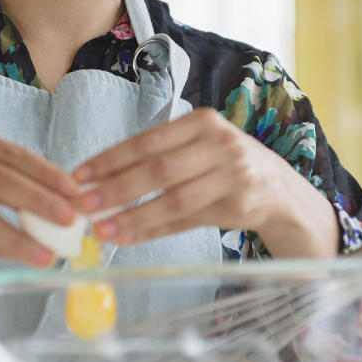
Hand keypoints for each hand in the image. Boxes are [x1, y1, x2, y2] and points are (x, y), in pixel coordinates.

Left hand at [71, 108, 340, 257]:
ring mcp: (233, 175)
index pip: (147, 141)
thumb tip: (99, 183)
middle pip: (158, 169)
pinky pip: (187, 221)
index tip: (79, 176)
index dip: (110, 159)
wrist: (282, 191)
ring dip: (133, 217)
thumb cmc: (227, 167)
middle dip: (115, 189)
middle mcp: (221, 144)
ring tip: (102, 230)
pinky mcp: (240, 206)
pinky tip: (129, 239)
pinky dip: (155, 231)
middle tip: (83, 206)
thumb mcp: (199, 149)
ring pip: (173, 199)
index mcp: (202, 122)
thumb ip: (159, 159)